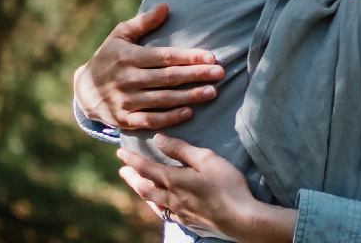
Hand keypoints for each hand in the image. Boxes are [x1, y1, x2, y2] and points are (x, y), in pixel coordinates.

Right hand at [73, 3, 224, 129]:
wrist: (83, 90)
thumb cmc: (108, 57)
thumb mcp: (120, 35)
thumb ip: (143, 22)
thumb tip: (165, 6)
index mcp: (128, 57)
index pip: (164, 57)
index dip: (189, 57)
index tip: (211, 57)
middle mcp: (127, 79)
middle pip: (168, 78)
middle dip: (196, 75)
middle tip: (220, 73)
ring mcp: (125, 101)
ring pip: (162, 100)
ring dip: (189, 96)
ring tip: (212, 92)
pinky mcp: (124, 120)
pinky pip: (150, 120)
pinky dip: (170, 118)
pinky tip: (189, 112)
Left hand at [117, 136, 296, 242]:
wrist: (240, 219)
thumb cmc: (226, 185)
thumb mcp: (206, 159)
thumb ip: (181, 149)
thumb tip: (158, 139)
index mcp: (173, 180)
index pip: (146, 168)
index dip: (132, 159)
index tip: (120, 152)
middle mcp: (171, 198)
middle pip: (144, 187)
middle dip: (132, 177)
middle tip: (122, 170)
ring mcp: (179, 212)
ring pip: (152, 202)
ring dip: (141, 192)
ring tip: (137, 186)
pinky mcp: (189, 222)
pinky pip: (165, 213)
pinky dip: (157, 206)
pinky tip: (161, 206)